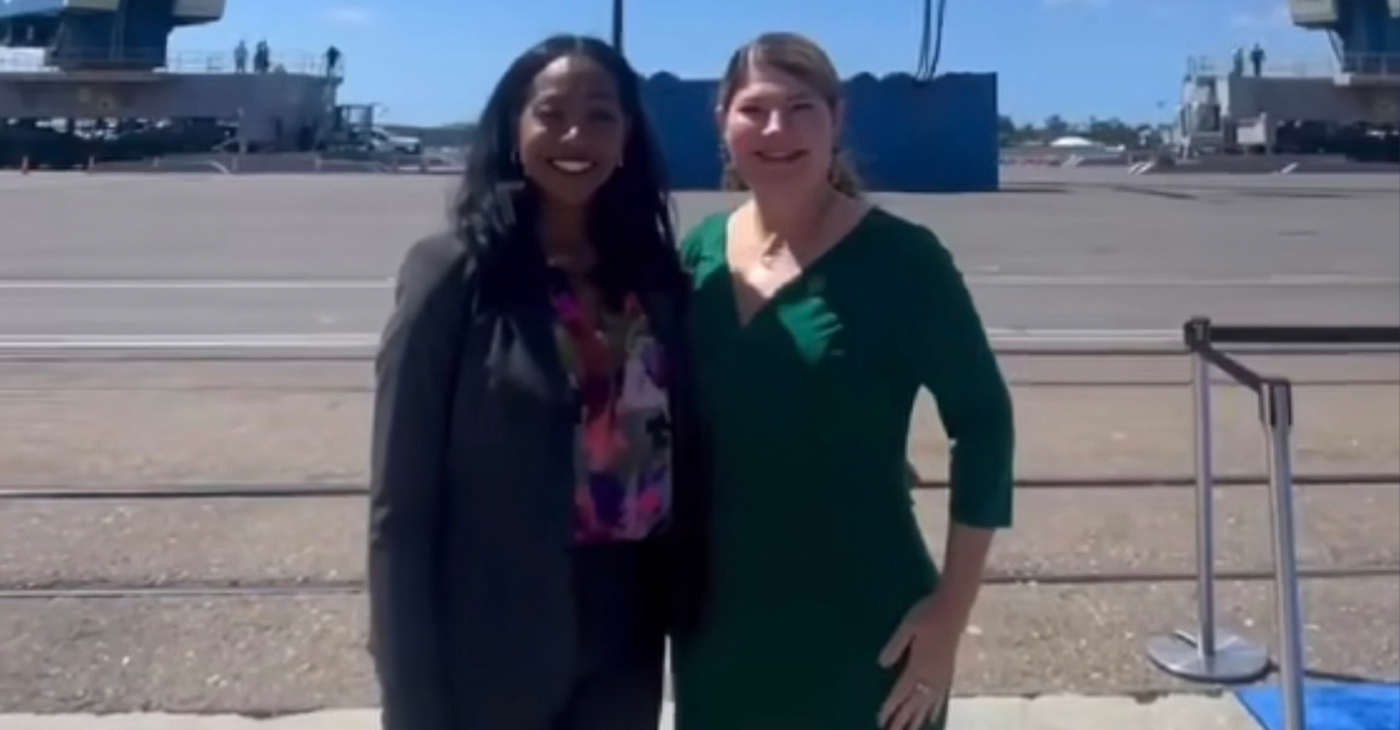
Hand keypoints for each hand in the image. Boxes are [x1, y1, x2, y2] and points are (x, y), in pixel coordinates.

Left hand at [876, 593, 965, 729]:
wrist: (954, 607)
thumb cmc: (927, 613)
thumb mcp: (907, 626)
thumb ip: (895, 646)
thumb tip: (881, 664)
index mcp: (918, 665)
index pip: (901, 692)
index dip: (890, 708)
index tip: (880, 722)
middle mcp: (931, 674)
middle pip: (915, 703)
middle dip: (903, 720)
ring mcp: (942, 674)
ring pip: (929, 704)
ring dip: (919, 719)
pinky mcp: (949, 670)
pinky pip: (942, 696)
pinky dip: (936, 708)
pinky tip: (934, 716)